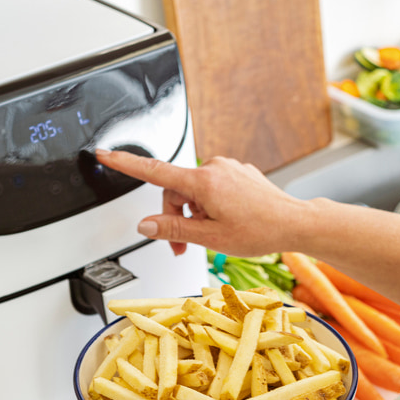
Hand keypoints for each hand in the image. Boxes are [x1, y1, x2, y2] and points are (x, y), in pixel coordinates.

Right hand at [96, 149, 308, 256]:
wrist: (294, 222)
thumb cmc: (260, 230)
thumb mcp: (211, 237)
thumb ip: (174, 230)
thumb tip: (146, 225)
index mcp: (203, 182)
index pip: (154, 171)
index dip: (125, 164)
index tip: (105, 154)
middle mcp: (214, 168)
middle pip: (175, 190)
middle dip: (176, 216)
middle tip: (183, 244)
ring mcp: (227, 168)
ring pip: (193, 190)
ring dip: (194, 213)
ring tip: (211, 235)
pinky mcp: (237, 172)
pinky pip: (211, 186)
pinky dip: (209, 204)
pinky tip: (226, 221)